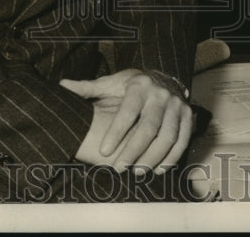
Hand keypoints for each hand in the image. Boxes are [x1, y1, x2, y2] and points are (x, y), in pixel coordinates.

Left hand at [61, 68, 192, 173]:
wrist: (164, 78)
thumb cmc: (132, 85)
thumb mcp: (111, 83)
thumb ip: (88, 88)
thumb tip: (61, 85)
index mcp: (139, 86)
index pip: (128, 111)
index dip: (116, 132)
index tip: (104, 152)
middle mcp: (160, 94)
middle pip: (149, 127)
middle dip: (134, 150)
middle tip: (119, 168)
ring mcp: (176, 105)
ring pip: (167, 136)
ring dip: (153, 157)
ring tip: (137, 172)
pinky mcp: (188, 116)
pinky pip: (182, 140)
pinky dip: (171, 158)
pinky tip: (157, 170)